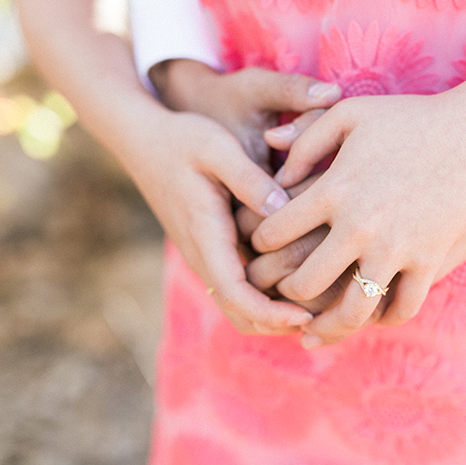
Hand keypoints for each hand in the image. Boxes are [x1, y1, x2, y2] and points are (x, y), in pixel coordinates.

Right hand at [130, 61, 341, 334]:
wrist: (144, 140)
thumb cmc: (182, 140)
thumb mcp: (216, 148)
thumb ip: (249, 179)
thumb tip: (281, 211)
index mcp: (205, 235)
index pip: (235, 294)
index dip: (271, 313)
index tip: (305, 316)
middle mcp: (203, 255)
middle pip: (238, 312)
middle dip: (277, 324)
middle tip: (322, 319)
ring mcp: (205, 255)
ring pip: (236, 304)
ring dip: (271, 315)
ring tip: (315, 308)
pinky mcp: (210, 249)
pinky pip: (236, 286)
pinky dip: (263, 297)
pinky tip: (297, 282)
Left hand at [250, 92, 465, 345]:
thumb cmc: (410, 119)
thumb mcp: (351, 112)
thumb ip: (305, 135)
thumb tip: (274, 165)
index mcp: (333, 189)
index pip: (274, 234)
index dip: (258, 243)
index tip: (262, 245)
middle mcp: (360, 226)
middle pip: (305, 283)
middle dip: (284, 292)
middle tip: (281, 289)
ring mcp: (397, 249)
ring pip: (352, 311)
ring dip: (330, 325)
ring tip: (316, 327)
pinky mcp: (430, 261)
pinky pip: (402, 308)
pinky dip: (384, 318)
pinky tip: (370, 314)